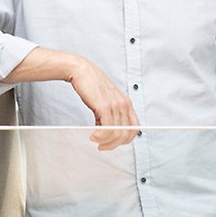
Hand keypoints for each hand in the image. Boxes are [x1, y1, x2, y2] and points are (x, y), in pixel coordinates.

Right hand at [1, 47, 139, 151]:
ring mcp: (115, 105)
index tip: (112, 142)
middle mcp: (124, 104)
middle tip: (102, 146)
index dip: (124, 140)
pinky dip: (101, 136)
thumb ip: (109, 115)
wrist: (81, 70)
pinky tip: (93, 135)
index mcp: (126, 103)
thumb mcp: (105, 101)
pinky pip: (108, 128)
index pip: (135, 128)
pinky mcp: (104, 105)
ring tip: (95, 139)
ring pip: (118, 133)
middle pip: (127, 134)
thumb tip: (106, 132)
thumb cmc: (91, 85)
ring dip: (106, 142)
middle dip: (114, 144)